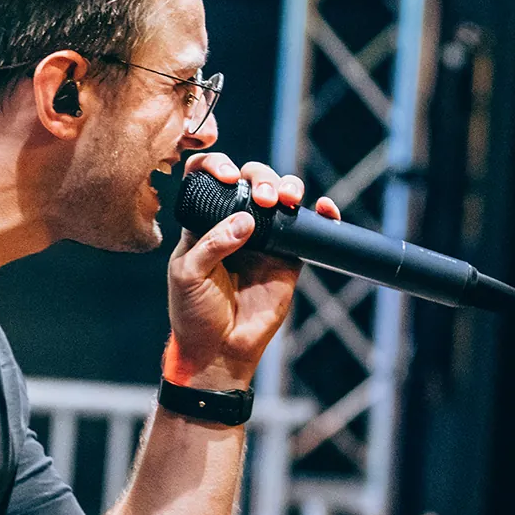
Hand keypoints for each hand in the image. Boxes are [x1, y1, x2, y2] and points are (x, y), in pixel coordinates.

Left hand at [164, 153, 339, 389]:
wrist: (219, 349)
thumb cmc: (194, 312)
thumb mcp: (189, 275)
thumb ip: (212, 244)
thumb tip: (247, 220)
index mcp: (203, 220)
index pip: (208, 177)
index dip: (217, 165)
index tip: (226, 175)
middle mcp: (234, 222)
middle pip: (252, 179)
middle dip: (261, 177)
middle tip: (263, 198)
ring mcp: (264, 238)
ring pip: (281, 196)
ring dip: (288, 186)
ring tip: (286, 199)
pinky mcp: (289, 257)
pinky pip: (308, 229)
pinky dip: (321, 214)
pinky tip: (325, 207)